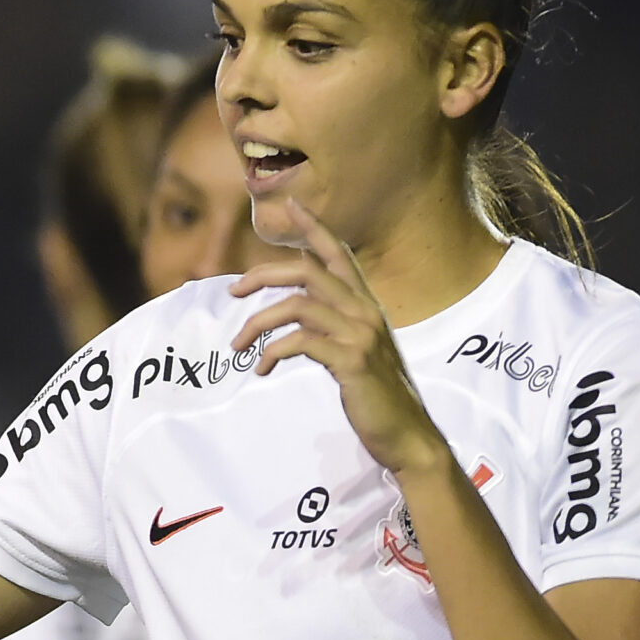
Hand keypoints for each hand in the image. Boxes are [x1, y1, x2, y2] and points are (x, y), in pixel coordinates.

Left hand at [228, 199, 449, 475]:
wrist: (407, 434)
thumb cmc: (377, 395)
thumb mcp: (357, 350)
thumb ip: (334, 325)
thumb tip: (295, 315)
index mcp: (366, 305)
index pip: (338, 254)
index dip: (314, 228)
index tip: (290, 206)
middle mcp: (365, 311)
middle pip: (308, 271)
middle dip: (264, 274)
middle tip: (232, 291)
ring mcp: (360, 334)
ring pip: (297, 305)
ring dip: (257, 323)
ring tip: (239, 346)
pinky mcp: (352, 360)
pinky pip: (299, 342)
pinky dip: (271, 352)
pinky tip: (262, 369)